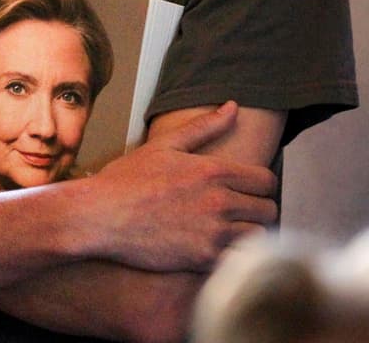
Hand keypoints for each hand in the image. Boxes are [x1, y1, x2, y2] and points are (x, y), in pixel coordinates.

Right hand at [78, 102, 276, 272]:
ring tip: (232, 233)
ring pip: (260, 236)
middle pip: (269, 209)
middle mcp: (219, 200)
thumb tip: (234, 106)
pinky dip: (237, 257)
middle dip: (258, 210)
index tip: (247, 191)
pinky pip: (242, 261)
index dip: (261, 186)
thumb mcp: (163, 146)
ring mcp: (213, 232)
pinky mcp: (203, 259)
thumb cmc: (126, 180)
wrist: (99, 216)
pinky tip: (219, 250)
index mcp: (213, 170)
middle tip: (240, 213)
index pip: (267, 180)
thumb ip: (204, 127)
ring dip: (251, 235)